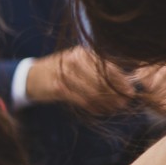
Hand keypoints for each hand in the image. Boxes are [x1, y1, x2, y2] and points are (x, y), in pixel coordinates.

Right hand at [27, 49, 165, 118]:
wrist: (34, 75)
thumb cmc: (63, 69)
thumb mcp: (81, 62)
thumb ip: (100, 68)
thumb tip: (127, 80)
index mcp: (84, 53)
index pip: (108, 68)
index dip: (122, 81)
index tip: (131, 92)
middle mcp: (75, 61)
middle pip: (103, 81)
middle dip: (116, 94)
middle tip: (124, 103)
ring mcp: (66, 75)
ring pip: (94, 92)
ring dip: (107, 103)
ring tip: (115, 108)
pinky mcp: (60, 88)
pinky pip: (83, 101)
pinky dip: (94, 107)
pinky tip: (101, 111)